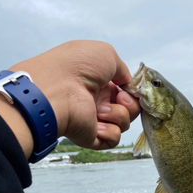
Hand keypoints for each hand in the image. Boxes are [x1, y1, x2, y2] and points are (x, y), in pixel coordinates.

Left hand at [4, 40, 139, 153]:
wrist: (58, 89)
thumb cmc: (77, 66)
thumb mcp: (106, 54)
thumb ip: (123, 70)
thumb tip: (128, 85)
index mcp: (100, 82)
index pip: (127, 91)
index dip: (134, 92)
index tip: (133, 89)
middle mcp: (98, 100)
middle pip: (130, 108)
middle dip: (131, 104)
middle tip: (120, 98)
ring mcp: (95, 120)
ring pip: (124, 123)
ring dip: (118, 115)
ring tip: (100, 109)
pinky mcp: (93, 136)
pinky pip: (114, 138)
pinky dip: (110, 130)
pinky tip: (96, 123)